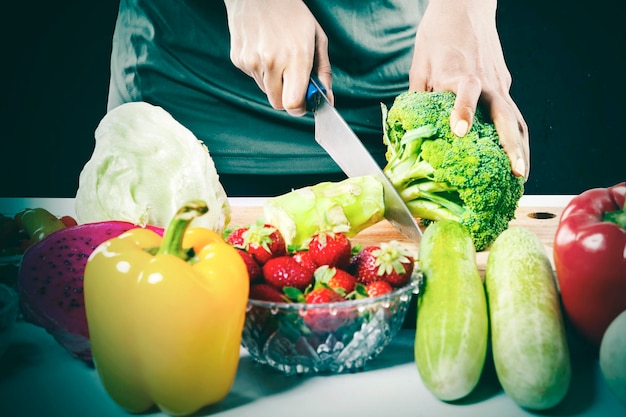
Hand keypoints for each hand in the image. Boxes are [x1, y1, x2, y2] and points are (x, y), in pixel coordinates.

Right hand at [224, 0, 332, 115]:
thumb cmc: (291, 13)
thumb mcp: (316, 38)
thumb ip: (323, 72)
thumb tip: (327, 99)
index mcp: (296, 57)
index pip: (293, 103)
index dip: (299, 108)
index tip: (304, 102)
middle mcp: (271, 62)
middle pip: (278, 104)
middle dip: (287, 98)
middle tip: (293, 81)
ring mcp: (251, 61)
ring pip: (266, 91)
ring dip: (274, 82)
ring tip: (277, 56)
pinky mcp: (238, 60)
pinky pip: (253, 78)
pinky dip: (261, 71)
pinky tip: (264, 50)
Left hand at [408, 0, 528, 177]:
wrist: (465, 5)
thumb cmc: (437, 34)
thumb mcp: (419, 64)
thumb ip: (418, 98)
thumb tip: (410, 134)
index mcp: (457, 72)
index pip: (465, 91)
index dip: (463, 111)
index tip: (459, 131)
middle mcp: (483, 80)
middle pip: (504, 114)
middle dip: (511, 146)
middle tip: (515, 172)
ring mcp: (498, 82)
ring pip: (515, 117)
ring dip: (521, 147)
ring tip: (522, 175)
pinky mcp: (503, 82)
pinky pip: (513, 112)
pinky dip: (517, 135)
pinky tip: (517, 155)